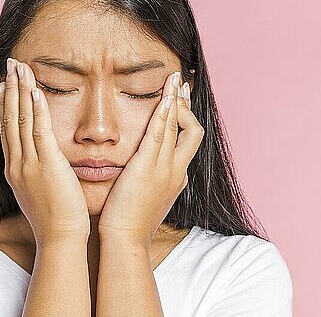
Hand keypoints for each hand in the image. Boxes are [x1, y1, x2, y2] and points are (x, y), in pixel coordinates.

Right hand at [0, 58, 89, 246]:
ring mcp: (29, 164)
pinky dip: (36, 109)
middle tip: (10, 64)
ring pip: (21, 120)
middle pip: (9, 118)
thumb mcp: (38, 191)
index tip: (5, 83)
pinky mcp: (47, 165)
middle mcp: (17, 163)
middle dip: (10, 89)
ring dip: (21, 90)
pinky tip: (36, 90)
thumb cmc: (54, 218)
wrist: (59, 238)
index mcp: (14, 169)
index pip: (6, 129)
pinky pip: (39, 131)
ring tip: (20, 67)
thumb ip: (36, 172)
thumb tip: (39, 161)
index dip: (5, 103)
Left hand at [97, 71, 203, 246]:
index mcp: (176, 177)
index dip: (187, 120)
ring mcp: (165, 168)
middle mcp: (176, 170)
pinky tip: (165, 96)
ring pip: (179, 127)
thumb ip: (150, 182)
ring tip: (175, 79)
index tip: (181, 103)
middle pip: (193, 131)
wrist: (127, 240)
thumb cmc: (131, 223)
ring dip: (177, 100)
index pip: (188, 142)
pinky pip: (161, 133)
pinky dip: (165, 112)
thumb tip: (144, 173)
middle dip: (188, 106)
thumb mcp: (148, 198)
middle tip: (182, 85)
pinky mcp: (149, 166)